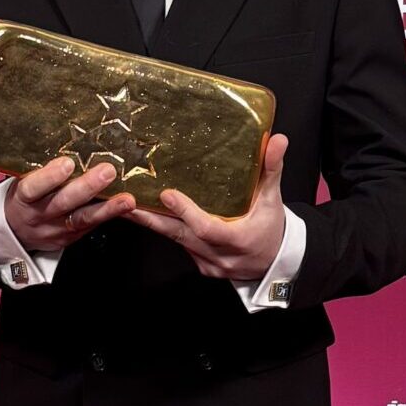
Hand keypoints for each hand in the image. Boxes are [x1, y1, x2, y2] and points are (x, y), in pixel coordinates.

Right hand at [4, 157, 135, 252]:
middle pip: (62, 203)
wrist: (15, 230)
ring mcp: (55, 230)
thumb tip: (71, 144)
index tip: (67, 163)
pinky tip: (123, 208)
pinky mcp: (69, 238)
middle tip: (108, 172)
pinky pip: (90, 227)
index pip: (33, 188)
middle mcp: (38, 215)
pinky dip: (107, 216)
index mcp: (22, 198)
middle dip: (86, 188)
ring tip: (127, 200)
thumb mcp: (23, 180)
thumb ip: (42, 168)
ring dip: (106, 209)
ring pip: (81, 219)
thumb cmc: (24, 196)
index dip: (49, 177)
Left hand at [124, 133, 289, 280]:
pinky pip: (180, 247)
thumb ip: (272, 168)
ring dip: (153, 224)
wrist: (275, 262)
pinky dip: (166, 231)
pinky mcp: (202, 265)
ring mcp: (209, 263)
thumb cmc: (272, 227)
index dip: (186, 212)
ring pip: (176, 242)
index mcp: (238, 239)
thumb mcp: (272, 197)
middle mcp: (220, 255)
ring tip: (128, 206)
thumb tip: (277, 139)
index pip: (207, 228)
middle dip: (152, 219)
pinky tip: (148, 216)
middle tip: (128, 203)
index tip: (167, 194)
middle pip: (180, 236)